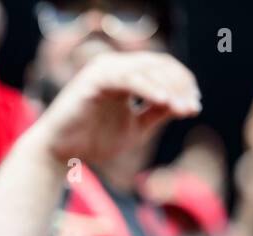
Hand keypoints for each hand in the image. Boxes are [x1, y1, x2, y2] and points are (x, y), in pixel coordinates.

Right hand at [30, 51, 200, 167]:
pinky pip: (128, 78)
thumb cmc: (92, 141)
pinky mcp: (94, 79)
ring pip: (146, 69)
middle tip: (191, 108)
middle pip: (159, 65)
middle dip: (180, 86)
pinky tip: (163, 101)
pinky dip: (148, 88)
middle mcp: (115, 66)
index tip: (195, 106)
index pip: (162, 69)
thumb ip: (157, 114)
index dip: (183, 84)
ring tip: (181, 108)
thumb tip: (187, 104)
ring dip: (168, 88)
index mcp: (125, 75)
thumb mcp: (135, 128)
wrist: (58, 153)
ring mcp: (104, 70)